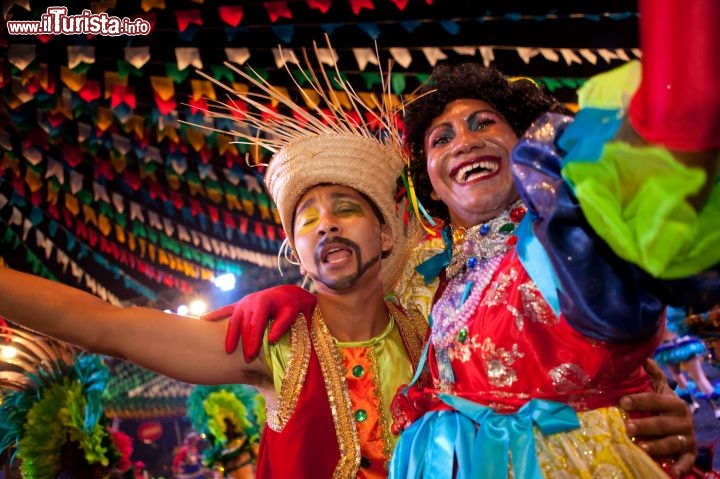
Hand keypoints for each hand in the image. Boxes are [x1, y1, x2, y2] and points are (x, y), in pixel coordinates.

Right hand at [202, 285, 316, 361]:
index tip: (251, 355)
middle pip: (244, 324)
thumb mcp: (293, 313)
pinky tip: (203, 319)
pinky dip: (215, 314)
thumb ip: (282, 325)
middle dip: (243, 342)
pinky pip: (227, 310)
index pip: (256, 324)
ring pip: (234, 320)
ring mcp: (244, 302)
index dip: (253, 340)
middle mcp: (251, 300)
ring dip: (231, 335)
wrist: (289, 292)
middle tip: (245, 359)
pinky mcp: (241, 304)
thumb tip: (270, 340)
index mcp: (264, 302)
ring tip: (228, 351)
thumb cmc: (293, 306)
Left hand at [620, 359, 695, 477]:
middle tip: (627, 427)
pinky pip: (686, 461)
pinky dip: (680, 467)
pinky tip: (671, 471)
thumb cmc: (666, 407)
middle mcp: (683, 420)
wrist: (686, 426)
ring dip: (657, 446)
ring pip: (672, 442)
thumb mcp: (662, 391)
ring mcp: (686, 438)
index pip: (655, 401)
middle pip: (661, 423)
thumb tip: (644, 358)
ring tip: (641, 447)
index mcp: (674, 403)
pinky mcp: (689, 454)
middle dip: (644, 425)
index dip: (639, 400)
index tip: (622, 402)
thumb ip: (653, 376)